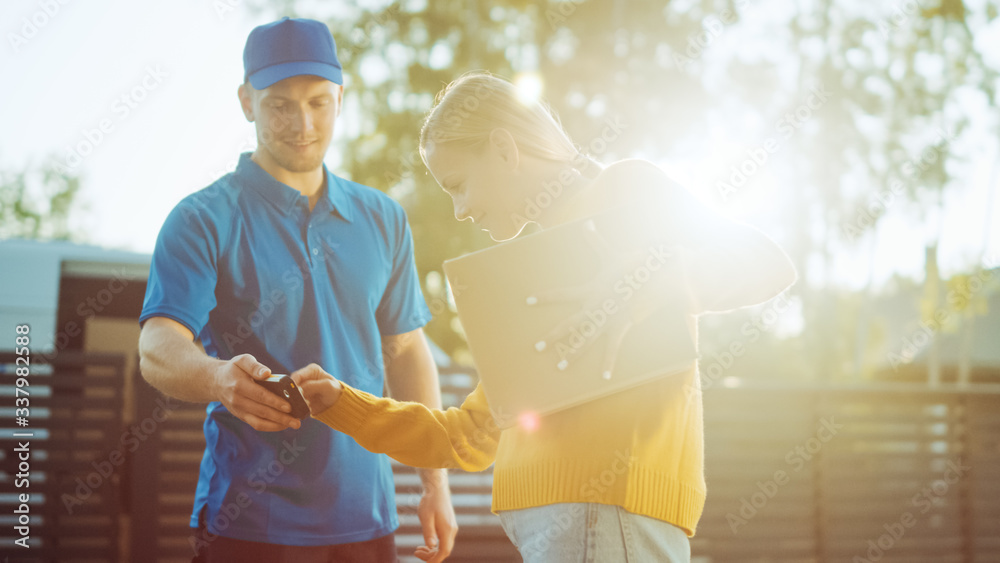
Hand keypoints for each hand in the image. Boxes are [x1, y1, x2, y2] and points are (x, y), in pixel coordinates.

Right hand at [211, 354, 300, 430]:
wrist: (216, 381)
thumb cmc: (234, 369)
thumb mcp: (242, 360)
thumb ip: (255, 366)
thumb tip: (267, 373)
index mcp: (239, 385)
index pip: (260, 396)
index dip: (275, 402)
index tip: (289, 406)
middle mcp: (238, 401)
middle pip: (262, 411)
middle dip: (281, 417)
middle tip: (297, 421)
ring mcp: (238, 411)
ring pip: (259, 422)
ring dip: (278, 425)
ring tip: (293, 424)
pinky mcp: (241, 416)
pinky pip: (256, 424)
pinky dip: (270, 427)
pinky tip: (283, 425)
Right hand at [290, 363, 343, 414]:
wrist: (337, 404)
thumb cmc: (334, 391)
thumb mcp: (327, 386)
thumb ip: (313, 386)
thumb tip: (299, 390)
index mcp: (311, 370)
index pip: (298, 375)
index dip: (294, 383)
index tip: (296, 392)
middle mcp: (304, 378)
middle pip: (292, 385)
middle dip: (295, 393)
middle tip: (302, 399)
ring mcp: (300, 388)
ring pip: (291, 394)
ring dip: (297, 400)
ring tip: (308, 404)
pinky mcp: (299, 398)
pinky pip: (294, 402)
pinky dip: (298, 405)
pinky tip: (306, 408)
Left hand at [414, 474, 456, 562]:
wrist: (437, 488)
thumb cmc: (430, 501)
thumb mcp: (426, 517)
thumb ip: (429, 532)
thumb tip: (431, 546)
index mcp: (447, 529)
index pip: (444, 551)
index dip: (434, 559)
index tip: (423, 561)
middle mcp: (452, 530)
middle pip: (444, 551)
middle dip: (431, 556)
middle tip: (416, 552)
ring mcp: (451, 528)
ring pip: (444, 546)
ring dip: (432, 551)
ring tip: (418, 549)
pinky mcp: (449, 526)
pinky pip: (444, 540)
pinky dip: (435, 545)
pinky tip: (426, 543)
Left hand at [528, 219, 690, 378]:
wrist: (660, 275)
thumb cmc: (636, 264)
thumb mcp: (613, 254)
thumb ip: (596, 242)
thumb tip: (587, 223)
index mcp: (591, 290)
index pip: (562, 294)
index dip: (545, 297)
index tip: (528, 300)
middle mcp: (596, 307)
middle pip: (570, 324)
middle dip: (553, 336)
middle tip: (537, 347)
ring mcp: (608, 318)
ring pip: (586, 339)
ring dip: (573, 353)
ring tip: (560, 366)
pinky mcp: (623, 326)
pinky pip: (614, 347)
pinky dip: (609, 362)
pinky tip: (604, 378)